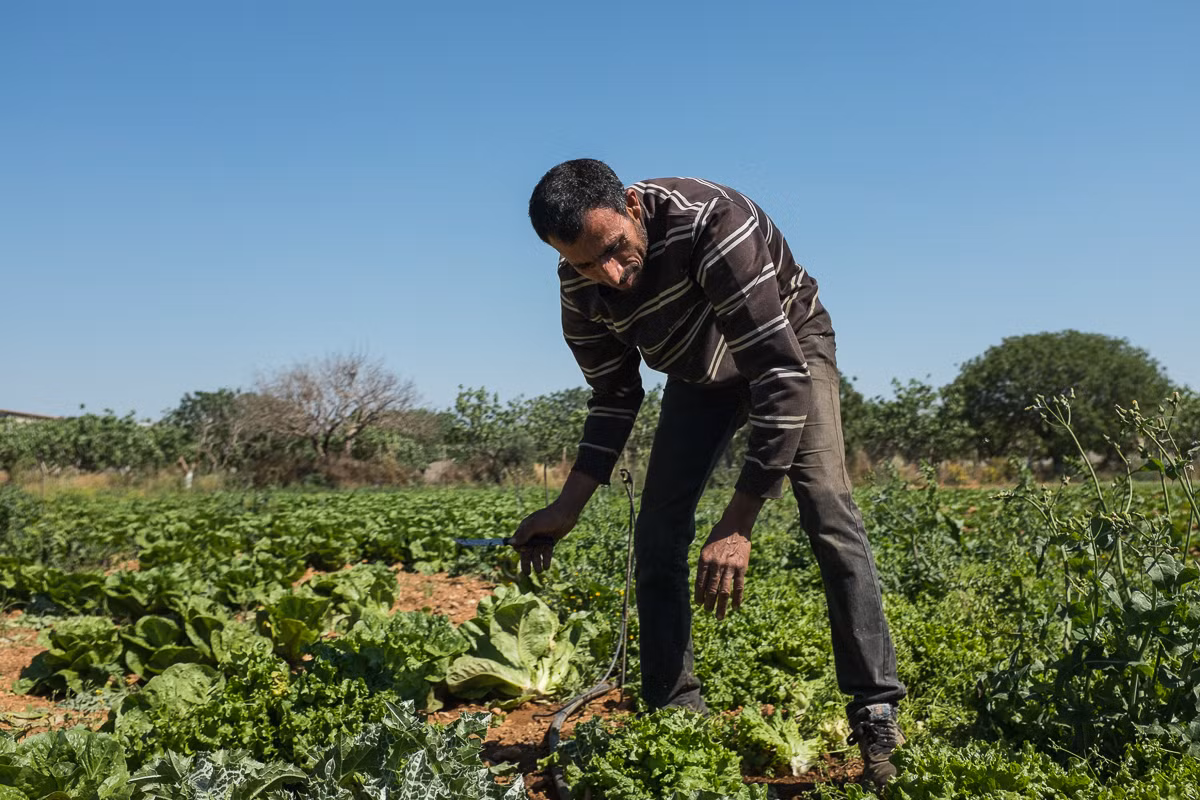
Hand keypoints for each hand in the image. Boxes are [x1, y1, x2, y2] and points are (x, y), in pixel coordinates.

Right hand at [509, 470, 598, 574]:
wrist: (567, 513)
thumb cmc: (549, 517)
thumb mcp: (535, 525)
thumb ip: (523, 534)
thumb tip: (510, 543)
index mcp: (525, 529)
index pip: (518, 543)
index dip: (520, 550)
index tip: (525, 551)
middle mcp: (532, 534)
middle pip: (527, 551)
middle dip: (527, 563)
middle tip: (527, 574)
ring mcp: (541, 538)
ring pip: (537, 553)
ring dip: (537, 563)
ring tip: (541, 571)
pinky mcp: (551, 541)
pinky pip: (546, 552)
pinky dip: (546, 559)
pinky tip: (547, 567)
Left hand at [694, 492, 762, 618]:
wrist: (735, 525)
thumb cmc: (718, 537)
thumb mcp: (706, 548)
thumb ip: (704, 565)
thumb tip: (702, 584)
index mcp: (705, 559)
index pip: (700, 582)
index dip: (699, 595)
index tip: (698, 604)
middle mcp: (716, 564)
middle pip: (711, 589)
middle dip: (709, 603)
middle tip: (708, 611)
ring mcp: (729, 566)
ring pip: (724, 591)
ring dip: (721, 606)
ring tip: (719, 616)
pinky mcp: (741, 567)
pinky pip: (739, 587)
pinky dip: (737, 599)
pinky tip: (735, 607)